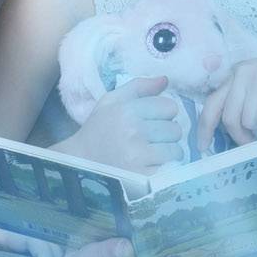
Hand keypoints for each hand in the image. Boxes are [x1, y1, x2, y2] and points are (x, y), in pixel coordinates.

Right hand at [58, 76, 188, 172]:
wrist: (80, 165)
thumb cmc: (98, 131)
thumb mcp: (111, 102)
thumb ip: (138, 87)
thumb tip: (165, 80)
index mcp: (126, 110)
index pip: (169, 107)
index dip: (163, 114)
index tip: (151, 121)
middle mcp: (133, 131)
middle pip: (175, 129)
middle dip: (166, 134)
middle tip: (149, 140)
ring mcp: (138, 155)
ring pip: (176, 149)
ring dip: (167, 152)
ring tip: (150, 154)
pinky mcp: (143, 176)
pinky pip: (170, 167)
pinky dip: (164, 167)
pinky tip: (149, 166)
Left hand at [195, 47, 256, 153]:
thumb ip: (245, 101)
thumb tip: (230, 133)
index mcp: (238, 73)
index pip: (211, 105)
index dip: (205, 129)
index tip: (204, 148)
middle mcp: (244, 73)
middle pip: (228, 119)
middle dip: (240, 138)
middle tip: (256, 143)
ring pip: (246, 122)